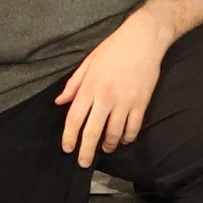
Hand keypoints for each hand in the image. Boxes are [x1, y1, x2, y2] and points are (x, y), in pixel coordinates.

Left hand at [55, 12, 170, 164]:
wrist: (143, 39)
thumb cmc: (113, 48)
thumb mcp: (88, 63)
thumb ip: (73, 84)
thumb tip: (60, 101)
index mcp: (89, 87)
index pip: (74, 119)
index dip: (69, 137)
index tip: (67, 148)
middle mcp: (105, 97)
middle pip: (92, 132)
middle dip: (86, 151)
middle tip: (83, 163)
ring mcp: (124, 101)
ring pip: (114, 133)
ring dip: (108, 145)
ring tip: (105, 149)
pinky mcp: (141, 102)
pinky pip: (133, 127)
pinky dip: (127, 137)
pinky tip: (123, 139)